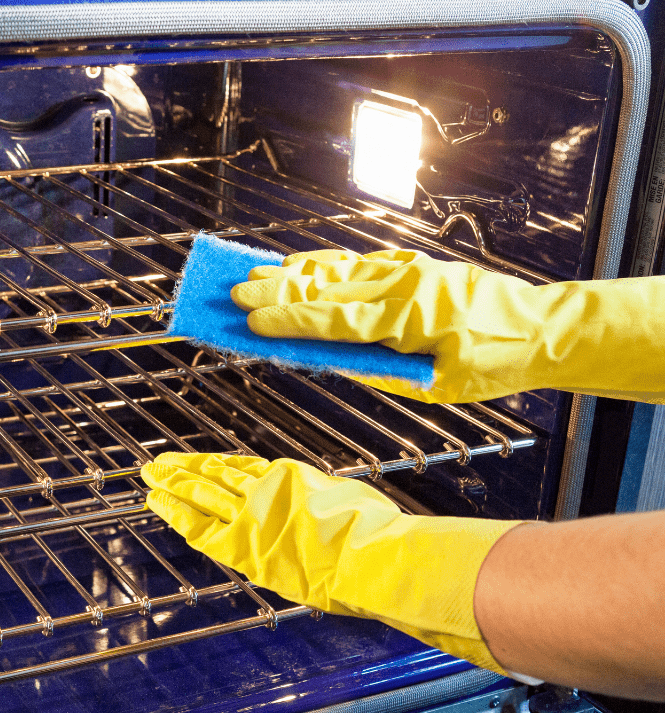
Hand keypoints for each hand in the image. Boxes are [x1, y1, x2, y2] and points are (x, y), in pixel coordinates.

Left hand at [141, 451, 521, 673]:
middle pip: (214, 476)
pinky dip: (176, 513)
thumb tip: (326, 508)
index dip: (216, 464)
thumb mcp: (347, 500)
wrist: (371, 555)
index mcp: (291, 478)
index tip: (199, 462)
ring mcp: (250, 516)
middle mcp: (265, 492)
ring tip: (149, 477)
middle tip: (157, 464)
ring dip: (171, 484)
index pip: (243, 468)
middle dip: (183, 470)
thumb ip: (324, 502)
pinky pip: (200, 527)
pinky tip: (158, 504)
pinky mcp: (242, 546)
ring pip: (201, 494)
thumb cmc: (373, 533)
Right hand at [230, 249, 664, 403]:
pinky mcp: (411, 266)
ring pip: (337, 269)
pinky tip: (298, 268)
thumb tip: (330, 360)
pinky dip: (322, 266)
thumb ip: (378, 370)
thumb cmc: (492, 362)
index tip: (251, 323)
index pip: (332, 319)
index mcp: (407, 316)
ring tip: (254, 275)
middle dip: (277, 291)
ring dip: (293, 273)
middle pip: (325, 286)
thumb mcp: (432, 384)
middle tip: (235, 292)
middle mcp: (403, 284)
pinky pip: (356, 264)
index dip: (287, 321)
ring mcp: (407, 270)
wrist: (541, 327)